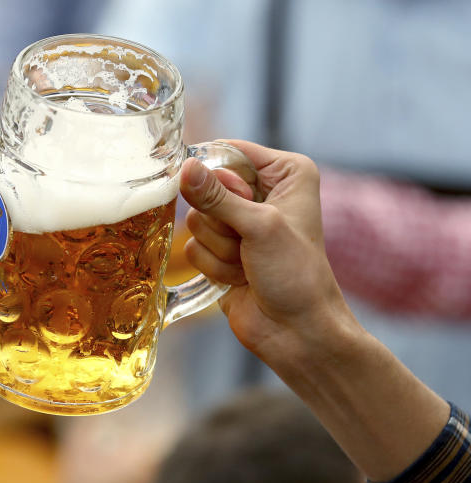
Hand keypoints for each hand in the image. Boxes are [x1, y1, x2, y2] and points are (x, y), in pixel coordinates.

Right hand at [179, 140, 353, 367]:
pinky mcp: (220, 251)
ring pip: (195, 219)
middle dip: (221, 221)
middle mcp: (261, 193)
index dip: (216, 173)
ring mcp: (239, 224)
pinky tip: (239, 278)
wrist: (297, 331)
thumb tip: (184, 168)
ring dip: (219, 248)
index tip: (223, 196)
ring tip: (247, 263)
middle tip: (248, 241)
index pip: (229, 151)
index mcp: (284, 173)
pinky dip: (213, 265)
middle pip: (206, 187)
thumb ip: (218, 197)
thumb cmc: (296, 274)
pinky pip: (192, 246)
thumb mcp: (260, 227)